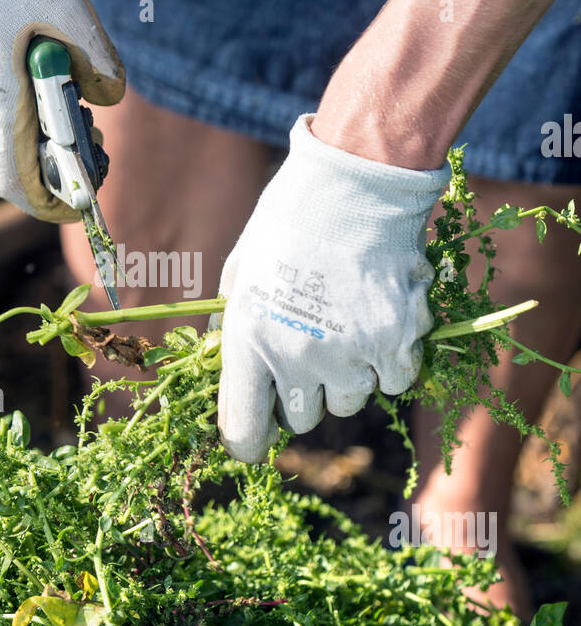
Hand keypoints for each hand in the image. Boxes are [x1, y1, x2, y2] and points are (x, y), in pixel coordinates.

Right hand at [0, 0, 124, 219]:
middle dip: (41, 166)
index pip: (14, 182)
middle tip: (82, 139)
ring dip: (18, 132)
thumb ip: (97, 57)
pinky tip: (21, 67)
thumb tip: (109, 95)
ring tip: (58, 96)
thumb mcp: (67, 5)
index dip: (46, 201)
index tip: (76, 198)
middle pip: (0, 162)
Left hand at [216, 115, 449, 462]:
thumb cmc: (289, 222)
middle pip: (302, 418)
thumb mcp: (240, 274)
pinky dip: (389, 359)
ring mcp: (350, 355)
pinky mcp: (397, 344)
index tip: (255, 435)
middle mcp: (297, 358)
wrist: (355, 186)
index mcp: (249, 342)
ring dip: (347, 374)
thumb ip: (233, 330)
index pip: (243, 432)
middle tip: (309, 348)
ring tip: (346, 322)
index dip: (248, 440)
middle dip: (303, 391)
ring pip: (350, 400)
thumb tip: (229, 372)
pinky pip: (393, 380)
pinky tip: (380, 317)